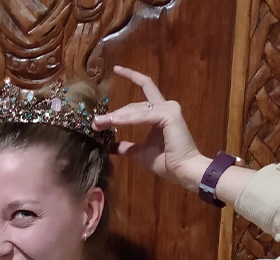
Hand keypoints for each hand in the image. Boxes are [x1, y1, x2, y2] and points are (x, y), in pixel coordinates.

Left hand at [93, 66, 204, 190]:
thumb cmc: (167, 163)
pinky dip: (128, 120)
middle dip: (115, 112)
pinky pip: (143, 116)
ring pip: (137, 109)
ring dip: (118, 116)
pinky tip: (115, 122)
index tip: (116, 69)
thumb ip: (127, 147)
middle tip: (97, 121)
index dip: (132, 77)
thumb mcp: (140, 152)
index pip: (146, 87)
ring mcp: (169, 109)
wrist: (183, 171)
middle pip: (135, 104)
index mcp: (160, 113)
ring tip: (101, 122)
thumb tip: (111, 146)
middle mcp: (166, 106)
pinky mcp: (169, 115)